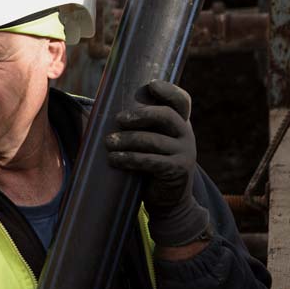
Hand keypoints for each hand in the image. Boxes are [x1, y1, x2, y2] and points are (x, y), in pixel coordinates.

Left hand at [103, 80, 210, 246]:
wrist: (169, 202)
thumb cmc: (151, 167)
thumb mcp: (151, 143)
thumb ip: (140, 128)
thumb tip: (103, 110)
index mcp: (179, 123)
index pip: (181, 101)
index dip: (169, 90)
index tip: (150, 86)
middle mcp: (186, 134)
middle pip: (166, 115)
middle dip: (140, 115)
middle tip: (118, 120)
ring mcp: (185, 152)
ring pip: (154, 140)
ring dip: (128, 140)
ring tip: (108, 143)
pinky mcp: (178, 170)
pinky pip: (151, 161)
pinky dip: (130, 159)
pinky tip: (114, 159)